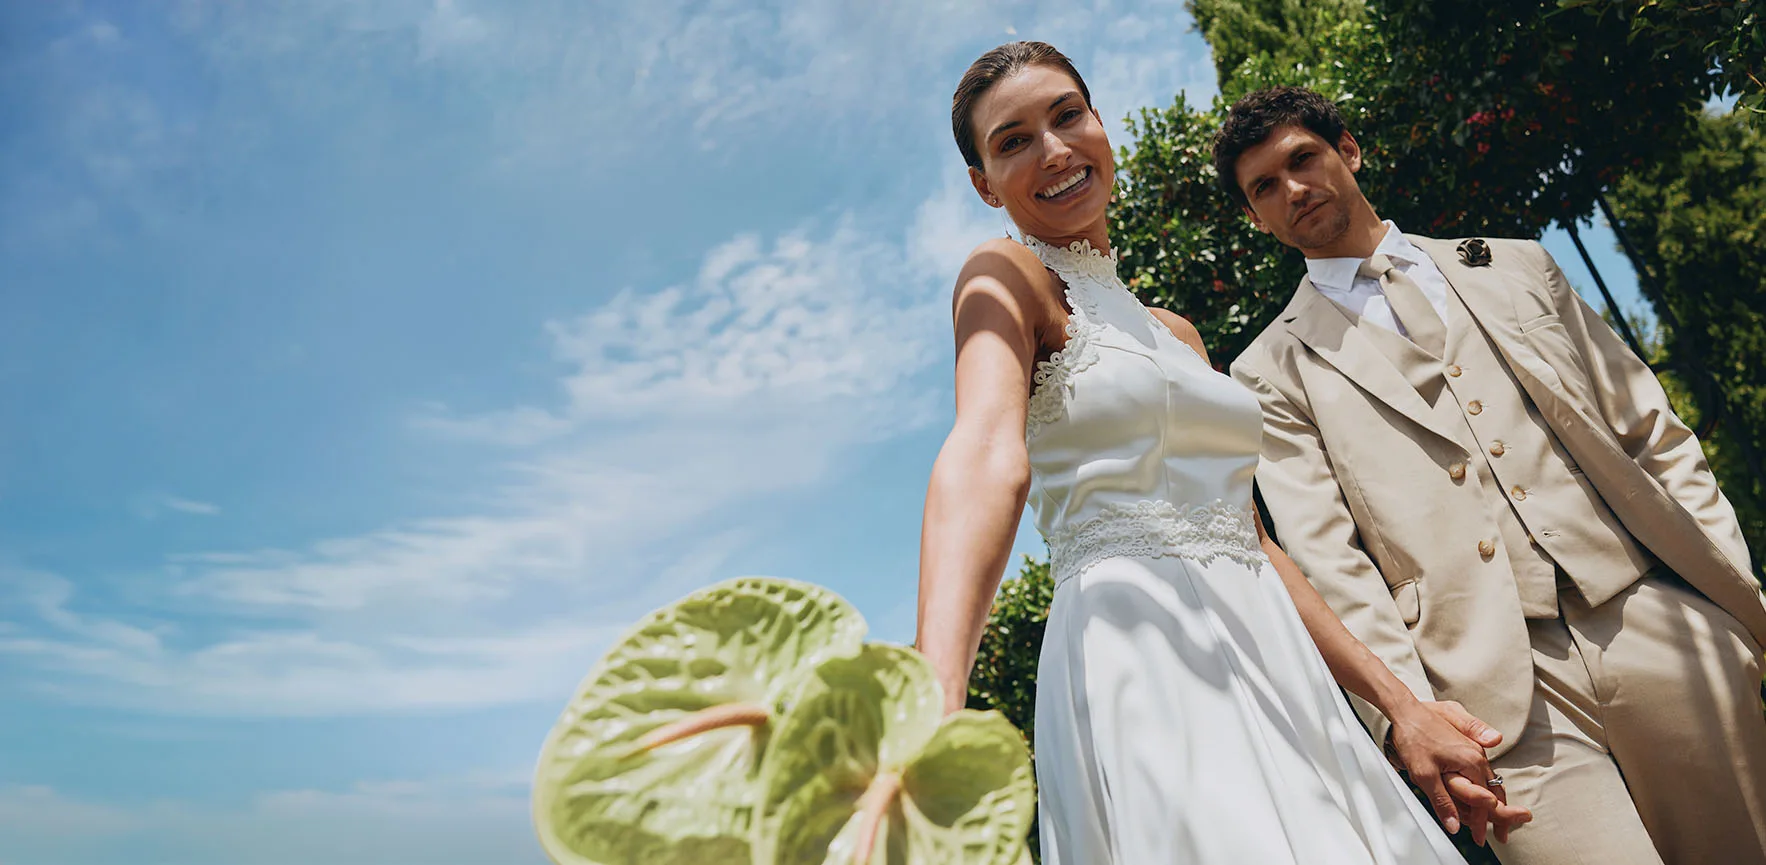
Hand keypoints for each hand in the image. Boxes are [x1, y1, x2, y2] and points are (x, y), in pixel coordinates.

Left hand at [1387, 700, 1529, 844]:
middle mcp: (1477, 754)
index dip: (1484, 823)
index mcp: (1472, 762)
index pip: (1486, 800)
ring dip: (1491, 801)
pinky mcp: (1465, 746)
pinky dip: (1483, 787)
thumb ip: (1442, 801)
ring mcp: (1472, 748)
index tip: (1482, 839)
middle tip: (1500, 836)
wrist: (1406, 711)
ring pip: (1489, 781)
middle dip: (1498, 815)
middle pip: (1495, 790)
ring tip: (1490, 821)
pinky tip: (1478, 796)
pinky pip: (1480, 771)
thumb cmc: (1413, 738)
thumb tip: (1454, 826)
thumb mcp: (1424, 775)